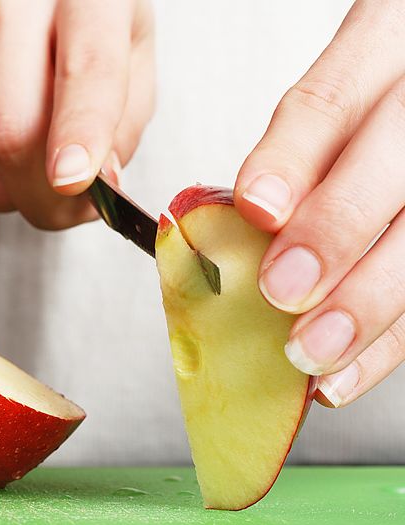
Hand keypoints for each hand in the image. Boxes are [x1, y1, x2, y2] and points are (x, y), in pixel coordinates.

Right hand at [0, 0, 154, 228]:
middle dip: (44, 196)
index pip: (86, 68)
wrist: (12, 7)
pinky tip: (10, 124)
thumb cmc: (83, 27)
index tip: (72, 181)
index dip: (80, 131)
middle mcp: (12, 7)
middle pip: (13, 132)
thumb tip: (98, 183)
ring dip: (22, 183)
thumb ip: (124, 119)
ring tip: (45, 143)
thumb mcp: (131, 55)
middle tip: (70, 209)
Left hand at [234, 0, 404, 407]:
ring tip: (312, 352)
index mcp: (385, 49)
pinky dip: (389, 341)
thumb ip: (298, 149)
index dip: (292, 157)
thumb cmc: (370, 106)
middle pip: (394, 166)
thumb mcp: (339, 94)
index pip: (333, 100)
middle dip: (334, 233)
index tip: (255, 207)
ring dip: (368, 303)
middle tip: (282, 289)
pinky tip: (346, 373)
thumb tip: (238, 228)